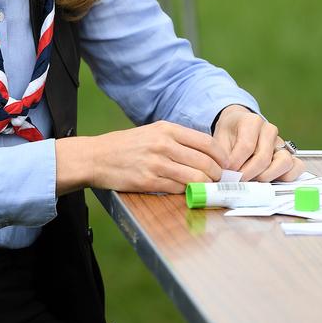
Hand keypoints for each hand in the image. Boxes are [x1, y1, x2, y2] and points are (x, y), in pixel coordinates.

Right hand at [56, 121, 227, 194]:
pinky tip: (187, 192)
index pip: (208, 143)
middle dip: (218, 175)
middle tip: (219, 181)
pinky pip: (178, 189)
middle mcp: (164, 144)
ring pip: (195, 178)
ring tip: (207, 189)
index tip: (226, 165)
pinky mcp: (148, 181)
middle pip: (206, 162)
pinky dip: (187, 193)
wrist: (95, 157)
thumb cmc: (124, 146)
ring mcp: (156, 163)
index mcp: (167, 129)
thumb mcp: (151, 132)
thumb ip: (176, 139)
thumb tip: (205, 153)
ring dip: (205, 186)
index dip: (222, 157)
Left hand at [212, 105, 303, 181]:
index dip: (235, 163)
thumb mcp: (219, 139)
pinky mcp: (288, 154)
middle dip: (248, 173)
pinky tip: (270, 180)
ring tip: (253, 180)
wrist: (238, 126)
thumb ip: (222, 155)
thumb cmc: (230, 133)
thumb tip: (226, 173)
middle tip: (237, 180)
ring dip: (267, 176)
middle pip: (263, 157)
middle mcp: (269, 130)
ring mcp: (281, 142)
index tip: (227, 171)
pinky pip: (296, 167)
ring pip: (284, 162)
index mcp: (252, 121)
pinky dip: (286, 176)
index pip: (246, 146)